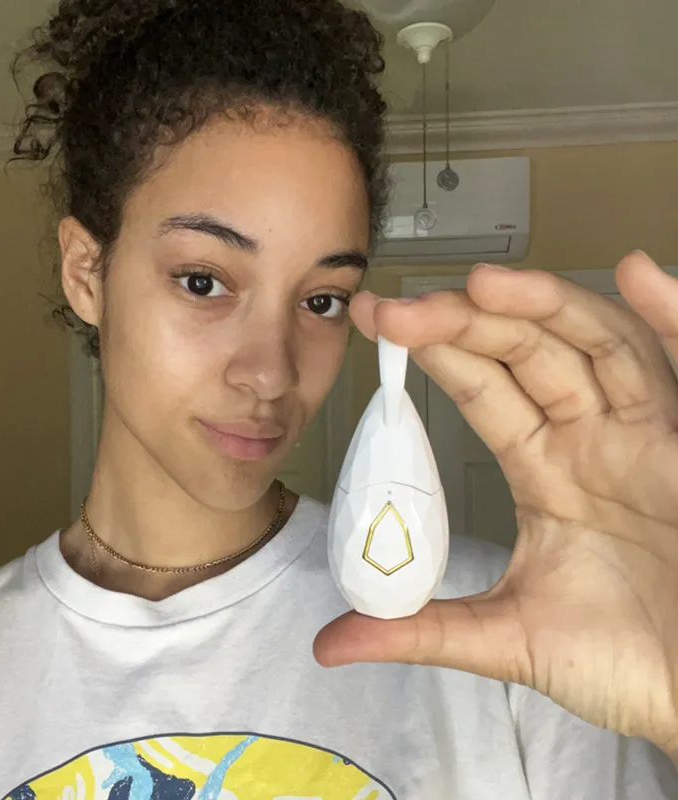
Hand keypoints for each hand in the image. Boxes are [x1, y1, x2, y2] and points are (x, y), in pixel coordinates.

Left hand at [314, 251, 677, 758]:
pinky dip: (672, 317)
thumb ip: (420, 629)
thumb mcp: (508, 638)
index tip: (375, 324)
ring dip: (542, 306)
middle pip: (525, 352)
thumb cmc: (626, 659)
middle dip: (462, 322)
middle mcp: (593, 438)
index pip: (481, 389)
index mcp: (547, 469)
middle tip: (397, 308)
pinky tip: (641, 273)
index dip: (433, 351)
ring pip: (593, 345)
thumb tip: (333, 642)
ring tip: (482, 283)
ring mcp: (647, 435)